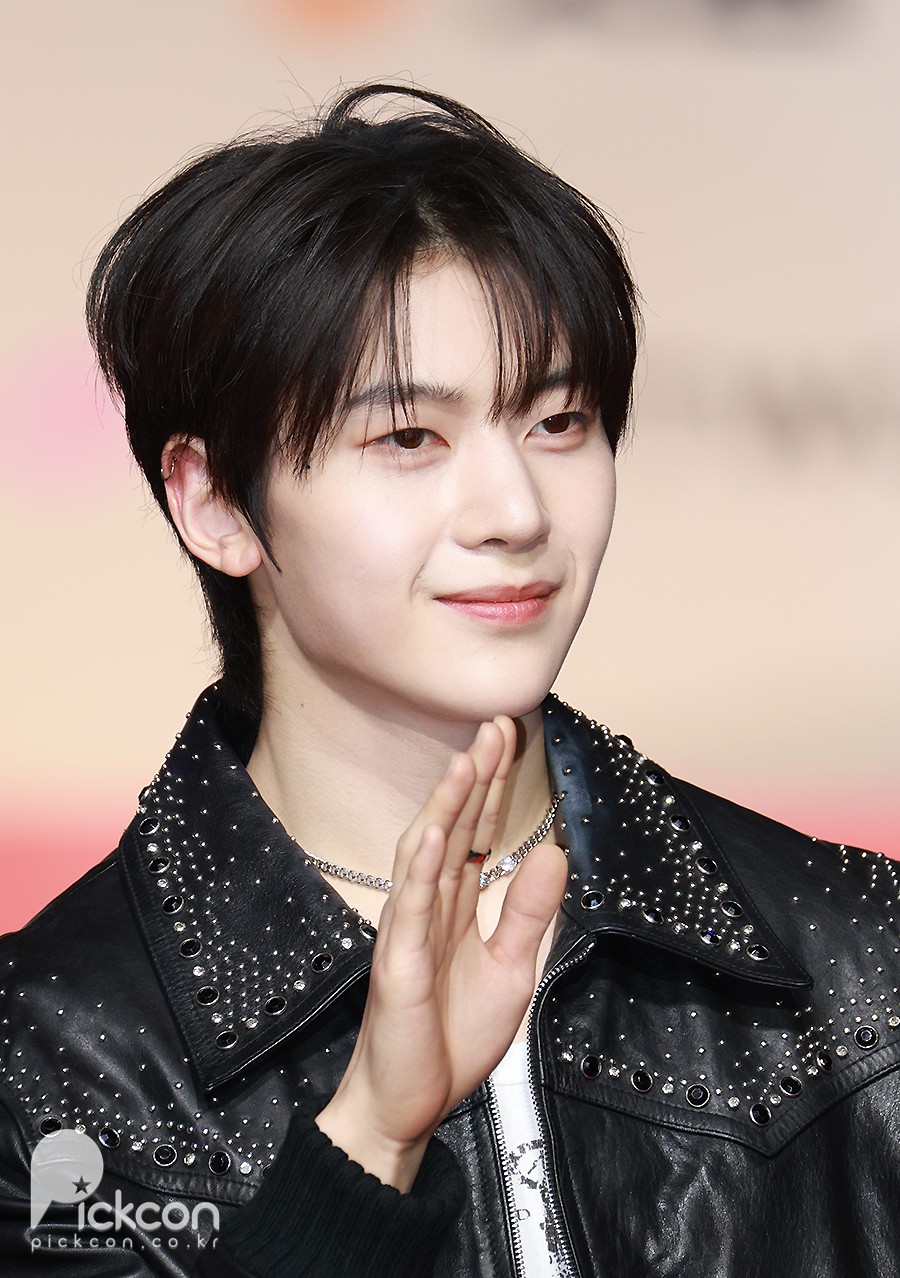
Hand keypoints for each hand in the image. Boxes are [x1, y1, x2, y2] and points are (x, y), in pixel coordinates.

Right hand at [315, 718, 566, 1190]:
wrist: (413, 1101)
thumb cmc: (453, 1034)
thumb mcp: (512, 968)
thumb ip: (528, 911)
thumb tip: (553, 853)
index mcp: (458, 903)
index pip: (480, 830)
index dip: (494, 785)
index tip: (511, 735)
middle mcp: (430, 904)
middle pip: (455, 828)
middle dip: (475, 776)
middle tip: (495, 723)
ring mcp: (410, 929)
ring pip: (428, 854)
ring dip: (446, 807)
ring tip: (466, 760)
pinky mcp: (399, 963)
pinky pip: (409, 908)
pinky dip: (419, 868)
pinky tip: (432, 833)